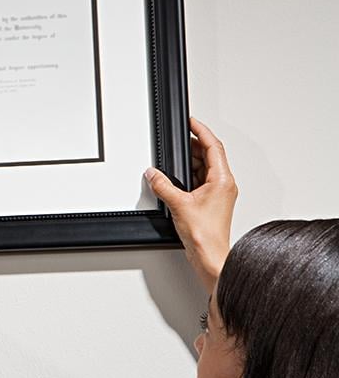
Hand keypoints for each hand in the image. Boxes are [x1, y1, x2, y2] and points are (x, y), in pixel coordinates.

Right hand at [145, 117, 237, 287]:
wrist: (209, 255)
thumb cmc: (205, 234)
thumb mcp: (178, 204)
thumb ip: (162, 185)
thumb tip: (153, 174)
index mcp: (223, 180)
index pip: (213, 146)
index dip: (201, 131)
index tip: (191, 121)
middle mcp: (223, 185)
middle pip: (208, 156)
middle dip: (192, 147)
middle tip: (177, 141)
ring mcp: (218, 194)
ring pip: (203, 169)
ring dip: (188, 163)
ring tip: (172, 163)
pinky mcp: (210, 203)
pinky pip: (199, 182)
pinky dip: (187, 177)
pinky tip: (174, 181)